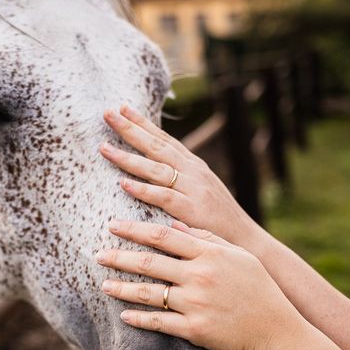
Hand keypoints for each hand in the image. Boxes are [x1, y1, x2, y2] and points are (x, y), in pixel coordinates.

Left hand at [96, 219, 306, 349]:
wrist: (276, 329)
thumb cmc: (258, 287)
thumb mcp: (238, 255)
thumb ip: (206, 237)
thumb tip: (174, 221)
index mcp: (209, 254)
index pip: (163, 236)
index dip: (134, 230)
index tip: (113, 226)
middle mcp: (198, 276)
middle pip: (148, 262)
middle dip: (118, 257)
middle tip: (97, 254)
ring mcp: (195, 304)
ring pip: (148, 293)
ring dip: (121, 288)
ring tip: (103, 284)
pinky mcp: (193, 329)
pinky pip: (158, 323)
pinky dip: (139, 319)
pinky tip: (123, 315)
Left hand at [101, 105, 263, 251]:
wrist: (245, 241)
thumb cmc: (217, 219)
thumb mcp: (200, 190)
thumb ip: (180, 177)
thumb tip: (155, 167)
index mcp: (193, 166)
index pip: (164, 138)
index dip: (143, 122)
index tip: (122, 107)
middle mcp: (193, 171)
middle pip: (157, 146)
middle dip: (131, 128)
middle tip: (108, 113)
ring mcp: (193, 189)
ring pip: (155, 168)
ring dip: (128, 157)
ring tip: (104, 148)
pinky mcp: (191, 209)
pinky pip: (164, 196)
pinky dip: (143, 189)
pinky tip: (123, 183)